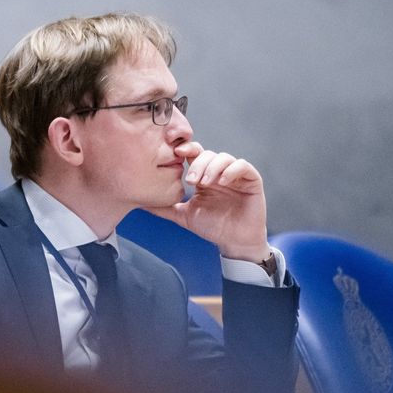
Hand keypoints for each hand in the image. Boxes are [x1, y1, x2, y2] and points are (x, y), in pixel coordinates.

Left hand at [145, 141, 270, 262]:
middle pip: (207, 154)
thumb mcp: (183, 216)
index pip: (194, 154)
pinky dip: (231, 170)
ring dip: (212, 166)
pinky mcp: (252, 180)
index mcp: (203, 176)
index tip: (176, 154)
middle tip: (190, 180)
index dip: (186, 150)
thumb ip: (164, 208)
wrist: (234, 242)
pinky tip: (221, 181)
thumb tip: (141, 203)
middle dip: (197, 164)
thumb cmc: (212, 227)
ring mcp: (235, 175)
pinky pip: (243, 166)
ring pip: (224, 157)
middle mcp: (219, 172)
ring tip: (204, 182)